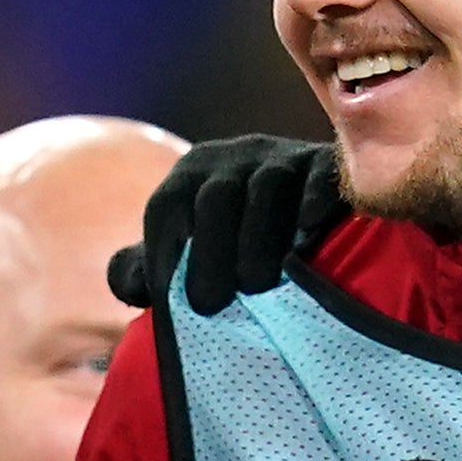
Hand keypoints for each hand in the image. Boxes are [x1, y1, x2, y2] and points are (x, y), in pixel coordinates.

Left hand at [105, 135, 345, 313]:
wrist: (315, 219)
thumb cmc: (243, 252)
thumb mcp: (189, 255)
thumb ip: (148, 269)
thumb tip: (132, 287)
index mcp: (194, 173)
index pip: (169, 207)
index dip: (166, 255)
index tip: (177, 302)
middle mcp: (235, 155)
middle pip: (216, 197)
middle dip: (211, 254)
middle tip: (212, 305)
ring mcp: (285, 155)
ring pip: (269, 186)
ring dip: (260, 238)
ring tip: (257, 286)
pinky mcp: (329, 162)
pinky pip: (322, 175)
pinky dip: (315, 198)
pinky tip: (310, 228)